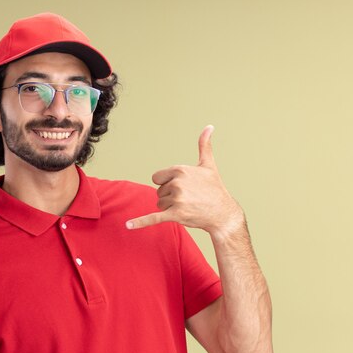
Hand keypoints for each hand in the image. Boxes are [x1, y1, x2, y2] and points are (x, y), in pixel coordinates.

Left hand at [126, 125, 244, 238]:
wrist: (224, 214)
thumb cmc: (215, 188)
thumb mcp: (208, 165)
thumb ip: (204, 146)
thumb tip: (209, 126)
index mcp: (180, 170)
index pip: (157, 178)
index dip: (167, 184)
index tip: (183, 187)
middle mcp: (178, 183)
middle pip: (158, 191)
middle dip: (169, 197)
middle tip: (189, 198)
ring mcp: (177, 199)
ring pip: (159, 204)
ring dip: (170, 208)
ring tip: (188, 207)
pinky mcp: (176, 214)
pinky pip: (153, 217)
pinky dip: (140, 222)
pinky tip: (128, 225)